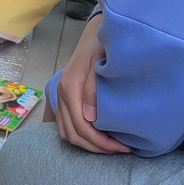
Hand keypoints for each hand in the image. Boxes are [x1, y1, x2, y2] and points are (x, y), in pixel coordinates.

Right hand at [53, 16, 130, 153]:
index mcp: (70, 87)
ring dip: (87, 144)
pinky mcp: (63, 97)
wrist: (94, 34)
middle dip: (96, 147)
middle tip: (120, 150)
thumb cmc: (101, 46)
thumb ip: (93, 88)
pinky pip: (64, 126)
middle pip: (73, 133)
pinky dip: (78, 136)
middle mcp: (61, 94)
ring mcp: (60, 96)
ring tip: (109, 146)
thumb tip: (90, 117)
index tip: (123, 147)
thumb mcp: (101, 62)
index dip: (101, 142)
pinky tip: (96, 137)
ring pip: (66, 133)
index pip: (81, 125)